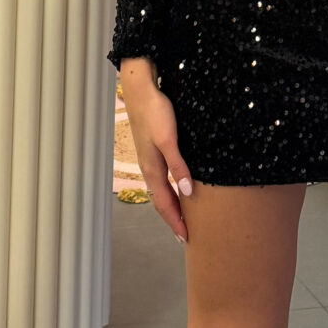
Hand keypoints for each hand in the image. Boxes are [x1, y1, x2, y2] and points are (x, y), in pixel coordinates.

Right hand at [118, 55, 193, 242]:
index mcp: (152, 169)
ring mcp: (149, 158)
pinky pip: (161, 177)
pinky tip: (175, 186)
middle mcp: (149, 167)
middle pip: (160, 200)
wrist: (141, 89)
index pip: (164, 204)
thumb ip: (178, 166)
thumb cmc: (155, 112)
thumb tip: (187, 192)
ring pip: (160, 189)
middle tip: (185, 234)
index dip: (175, 221)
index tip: (186, 238)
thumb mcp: (170, 140)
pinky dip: (168, 189)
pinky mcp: (152, 149)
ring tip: (181, 216)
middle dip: (172, 218)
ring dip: (170, 205)